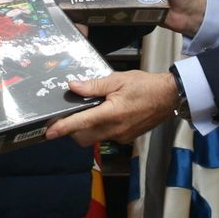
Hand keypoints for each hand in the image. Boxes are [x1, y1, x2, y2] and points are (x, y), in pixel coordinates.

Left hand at [45, 70, 179, 146]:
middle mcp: (114, 129)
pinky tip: (105, 114)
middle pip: (83, 137)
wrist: (169, 96)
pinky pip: (106, 137)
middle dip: (72, 130)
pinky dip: (99, 128)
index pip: (80, 123)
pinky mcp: (126, 138)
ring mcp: (121, 136)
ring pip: (94, 138)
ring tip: (89, 111)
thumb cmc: (145, 85)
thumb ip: (94, 85)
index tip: (49, 133)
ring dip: (86, 129)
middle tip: (69, 115)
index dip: (62, 128)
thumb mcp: (118, 79)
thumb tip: (73, 86)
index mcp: (111, 114)